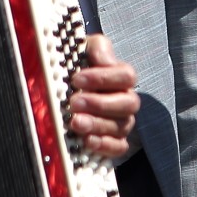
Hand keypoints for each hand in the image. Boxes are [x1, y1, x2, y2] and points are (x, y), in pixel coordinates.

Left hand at [65, 33, 137, 157]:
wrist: (68, 92)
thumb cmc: (79, 68)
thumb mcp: (85, 50)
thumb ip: (97, 48)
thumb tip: (103, 59)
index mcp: (121, 77)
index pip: (126, 76)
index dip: (104, 78)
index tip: (77, 79)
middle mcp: (126, 100)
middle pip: (128, 103)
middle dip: (100, 104)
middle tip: (74, 102)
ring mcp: (122, 122)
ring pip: (121, 126)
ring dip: (98, 125)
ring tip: (75, 122)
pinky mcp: (115, 142)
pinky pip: (119, 147)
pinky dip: (104, 145)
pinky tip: (86, 141)